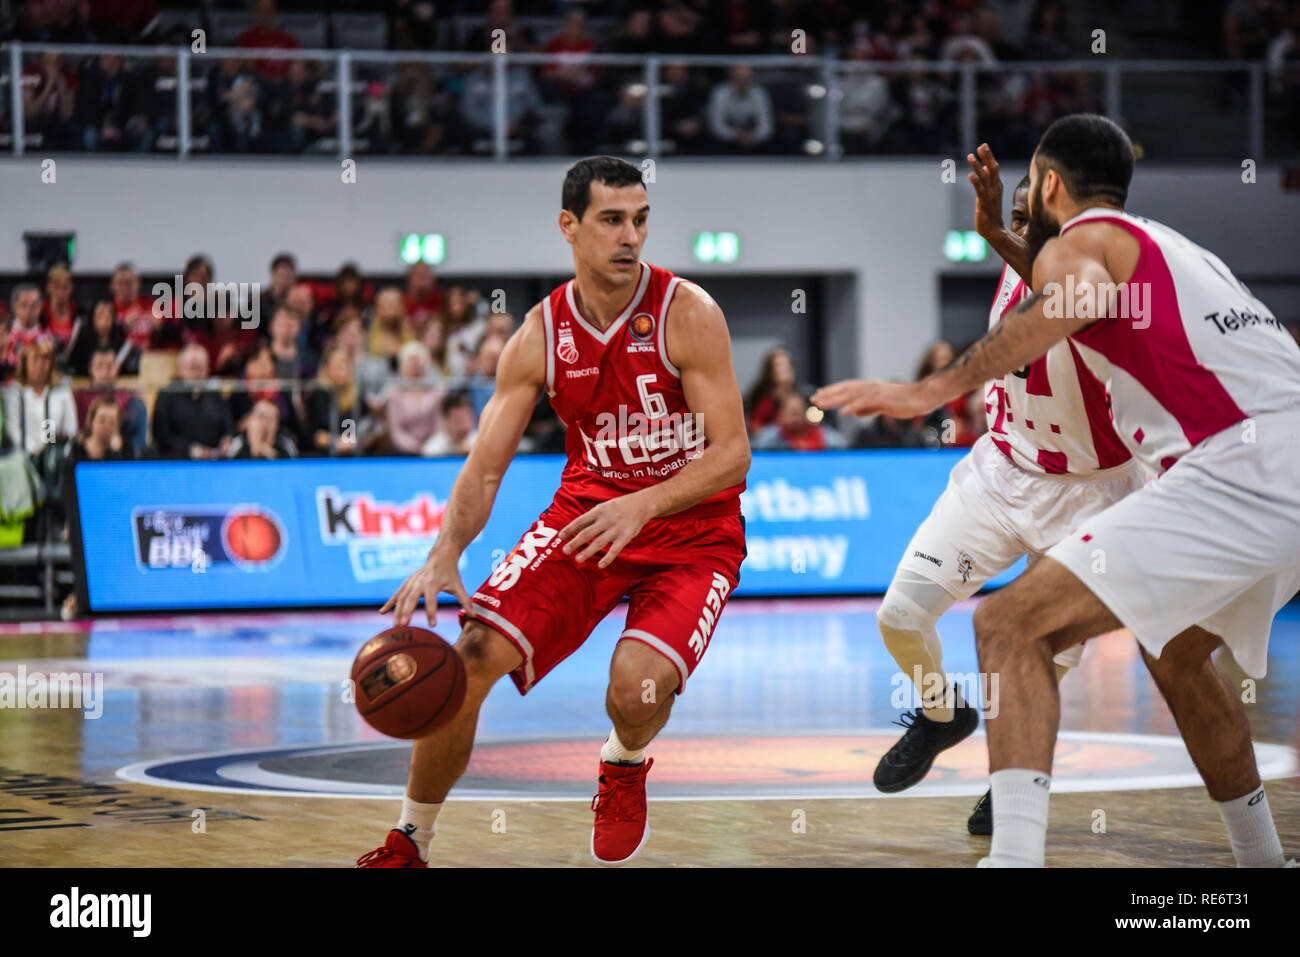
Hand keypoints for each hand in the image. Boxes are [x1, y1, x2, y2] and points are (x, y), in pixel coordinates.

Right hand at [380, 551, 470, 627]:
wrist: (441, 555)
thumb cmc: (450, 572)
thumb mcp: (458, 585)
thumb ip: (465, 600)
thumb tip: (474, 615)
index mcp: (433, 583)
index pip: (431, 600)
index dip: (432, 612)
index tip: (433, 625)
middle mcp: (420, 582)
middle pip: (411, 598)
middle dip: (407, 612)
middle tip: (404, 626)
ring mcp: (411, 582)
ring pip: (402, 598)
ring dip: (397, 611)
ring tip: (396, 626)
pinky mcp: (407, 583)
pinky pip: (397, 594)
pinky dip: (390, 603)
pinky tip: (382, 613)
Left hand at [560, 494, 652, 567]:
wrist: (642, 504)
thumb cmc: (620, 506)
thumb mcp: (604, 506)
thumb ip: (592, 517)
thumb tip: (576, 527)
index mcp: (599, 511)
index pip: (580, 521)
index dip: (570, 529)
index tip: (560, 536)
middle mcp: (606, 520)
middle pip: (587, 533)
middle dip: (575, 542)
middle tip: (565, 550)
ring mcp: (616, 529)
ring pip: (599, 543)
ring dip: (587, 552)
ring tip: (578, 559)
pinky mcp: (625, 537)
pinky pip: (615, 549)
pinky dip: (607, 558)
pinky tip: (600, 565)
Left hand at [811, 379, 937, 418]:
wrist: (920, 398)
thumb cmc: (904, 402)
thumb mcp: (882, 406)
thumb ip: (868, 408)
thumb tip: (855, 412)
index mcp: (869, 388)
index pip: (846, 388)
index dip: (831, 391)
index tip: (818, 395)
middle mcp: (869, 387)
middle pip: (844, 390)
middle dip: (827, 395)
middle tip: (813, 399)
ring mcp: (875, 391)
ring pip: (850, 395)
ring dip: (834, 399)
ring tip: (820, 404)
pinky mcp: (882, 398)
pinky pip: (864, 403)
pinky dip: (852, 406)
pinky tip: (842, 412)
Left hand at [967, 142, 1004, 239]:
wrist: (995, 229)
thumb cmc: (991, 212)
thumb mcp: (990, 194)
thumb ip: (988, 181)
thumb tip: (985, 168)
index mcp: (997, 185)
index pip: (994, 167)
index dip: (988, 156)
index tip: (983, 146)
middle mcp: (995, 188)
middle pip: (993, 169)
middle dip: (987, 157)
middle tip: (981, 146)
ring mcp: (990, 195)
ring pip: (985, 177)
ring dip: (978, 166)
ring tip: (970, 156)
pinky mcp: (984, 203)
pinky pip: (980, 190)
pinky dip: (976, 181)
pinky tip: (970, 175)